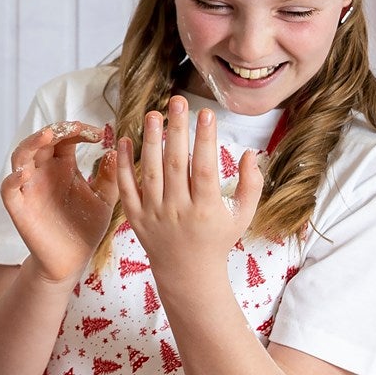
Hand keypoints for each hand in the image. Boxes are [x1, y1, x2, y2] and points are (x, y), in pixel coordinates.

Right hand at [0, 119, 121, 284]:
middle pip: (41, 140)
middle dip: (56, 129)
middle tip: (75, 127)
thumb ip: (110, 176)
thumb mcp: (104, 199)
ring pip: (20, 157)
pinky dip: (12, 179)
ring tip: (47, 136)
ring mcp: (29, 188)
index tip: (100, 133)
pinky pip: (8, 190)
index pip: (65, 138)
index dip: (79, 130)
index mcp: (63, 166)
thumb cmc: (86, 227)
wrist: (73, 260)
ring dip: (31, 143)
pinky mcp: (19, 208)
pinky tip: (23, 174)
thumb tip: (118, 150)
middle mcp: (43, 172)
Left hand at [114, 96, 262, 276]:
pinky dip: (123, 164)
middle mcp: (179, 211)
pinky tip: (125, 139)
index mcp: (207, 210)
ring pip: (150, 173)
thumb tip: (251, 153)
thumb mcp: (243, 216)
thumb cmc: (218, 239)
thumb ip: (251, 184)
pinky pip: (127, 188)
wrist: (188, 273)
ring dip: (150, 141)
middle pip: (176, 165)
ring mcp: (154, 214)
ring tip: (153, 114)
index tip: (206, 113)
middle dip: (177, 130)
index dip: (206, 140)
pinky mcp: (136, 218)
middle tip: (177, 101)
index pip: (206, 169)